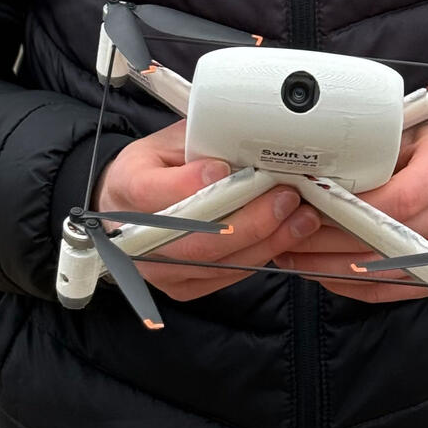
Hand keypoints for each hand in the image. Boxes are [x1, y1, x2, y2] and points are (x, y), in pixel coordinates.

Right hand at [93, 121, 321, 301]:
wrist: (131, 205)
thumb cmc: (154, 167)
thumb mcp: (168, 141)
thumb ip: (200, 140)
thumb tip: (244, 141)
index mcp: (127, 188)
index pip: (152, 191)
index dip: (187, 184)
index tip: (222, 169)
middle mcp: (137, 238)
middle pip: (196, 237)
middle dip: (248, 218)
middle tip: (285, 197)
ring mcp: (160, 269)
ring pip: (217, 262)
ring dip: (265, 240)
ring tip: (300, 218)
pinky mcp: (182, 287)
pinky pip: (226, 276)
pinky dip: (259, 256)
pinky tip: (285, 236)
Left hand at [272, 122, 427, 302]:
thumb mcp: (418, 130)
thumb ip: (379, 142)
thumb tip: (323, 151)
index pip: (398, 198)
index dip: (350, 205)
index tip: (309, 198)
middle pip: (382, 237)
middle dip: (325, 234)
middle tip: (283, 223)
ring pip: (377, 269)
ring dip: (325, 262)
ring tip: (286, 247)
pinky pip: (384, 291)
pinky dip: (345, 283)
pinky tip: (314, 269)